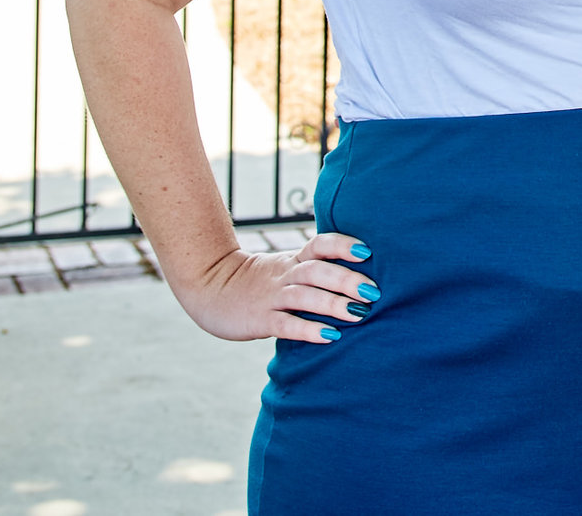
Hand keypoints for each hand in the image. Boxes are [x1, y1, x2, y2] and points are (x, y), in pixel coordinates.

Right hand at [172, 231, 377, 343]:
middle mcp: (284, 275)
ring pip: (304, 296)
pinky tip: (330, 336)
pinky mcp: (259, 320)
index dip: (342, 245)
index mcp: (292, 259)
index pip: (319, 244)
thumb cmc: (257, 281)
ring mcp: (271, 297)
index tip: (367, 251)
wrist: (208, 287)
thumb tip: (359, 277)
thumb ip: (314, 271)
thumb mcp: (285, 268)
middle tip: (374, 291)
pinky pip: (286, 324)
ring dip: (333, 304)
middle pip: (317, 270)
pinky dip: (308, 329)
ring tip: (359, 313)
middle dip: (347, 279)